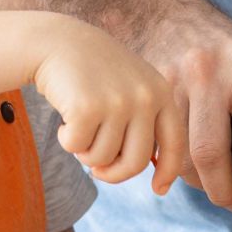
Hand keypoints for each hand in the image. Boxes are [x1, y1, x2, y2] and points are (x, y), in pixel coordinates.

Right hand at [34, 18, 188, 193]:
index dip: (168, 172)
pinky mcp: (88, 107)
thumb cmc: (94, 73)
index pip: (175, 143)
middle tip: (97, 169)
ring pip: (103, 158)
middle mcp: (145, 96)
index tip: (158, 190)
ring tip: (79, 126)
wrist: (56, 41)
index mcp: (161, 92)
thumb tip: (151, 168)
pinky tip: (65, 119)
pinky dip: (67, 141)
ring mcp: (118, 101)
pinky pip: (78, 148)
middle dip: (114, 173)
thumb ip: (144, 123)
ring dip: (85, 152)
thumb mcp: (130, 88)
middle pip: (137, 162)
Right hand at [129, 0, 231, 210]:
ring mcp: (171, 80)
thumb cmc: (229, 57)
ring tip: (214, 177)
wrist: (170, 17)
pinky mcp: (146, 95)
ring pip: (181, 156)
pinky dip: (174, 165)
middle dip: (224, 190)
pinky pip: (159, 147)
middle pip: (210, 150)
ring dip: (199, 181)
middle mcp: (207, 69)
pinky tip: (185, 159)